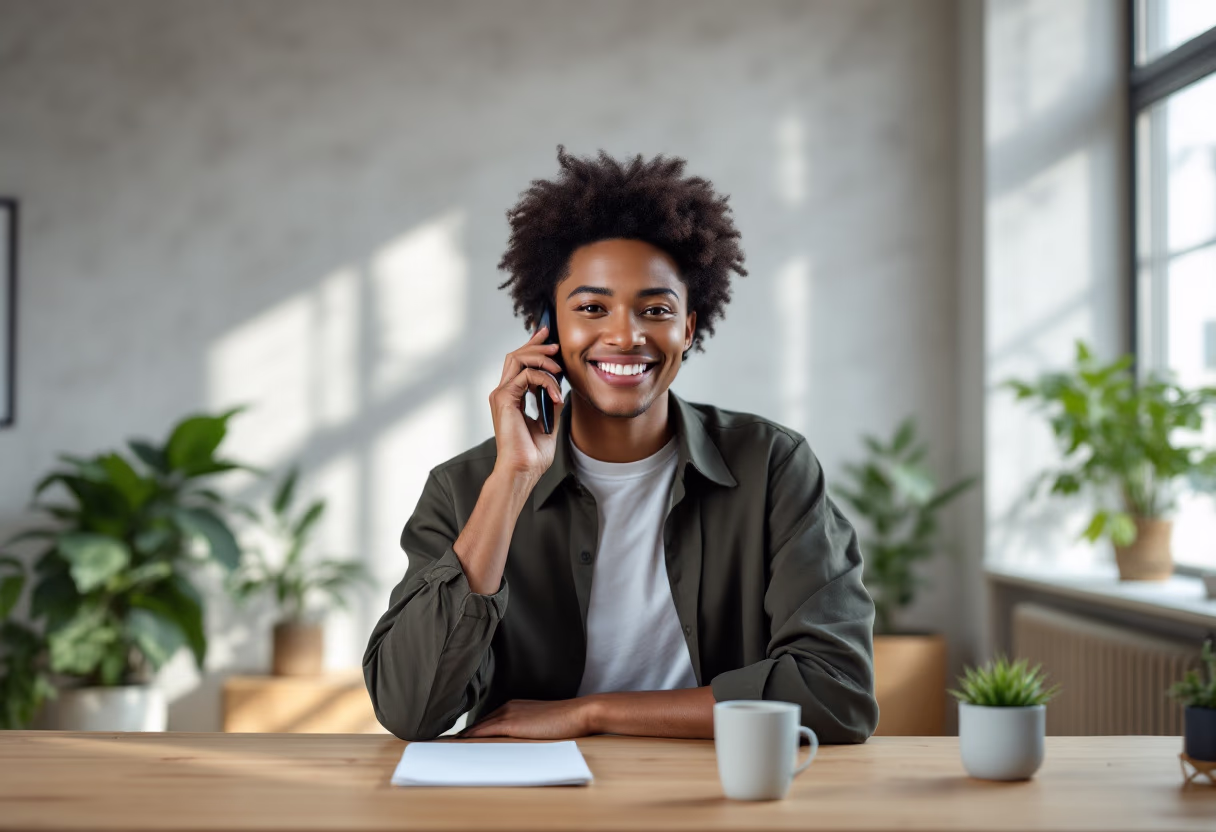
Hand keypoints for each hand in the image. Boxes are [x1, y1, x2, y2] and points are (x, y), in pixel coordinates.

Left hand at [457, 697, 596, 739]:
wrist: (578, 713)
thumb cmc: (565, 720)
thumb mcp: (541, 723)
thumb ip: (526, 728)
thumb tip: (516, 740)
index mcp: (513, 706)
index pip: (486, 721)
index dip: (471, 731)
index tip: (458, 740)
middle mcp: (507, 707)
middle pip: (478, 723)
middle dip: (462, 734)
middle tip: (444, 744)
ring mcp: (508, 714)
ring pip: (477, 727)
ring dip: (462, 737)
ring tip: (446, 746)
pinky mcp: (510, 723)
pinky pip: (483, 732)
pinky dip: (469, 738)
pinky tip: (459, 744)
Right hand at [490, 327, 564, 482]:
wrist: (523, 470)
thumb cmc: (532, 455)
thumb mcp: (548, 422)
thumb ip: (550, 403)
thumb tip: (560, 387)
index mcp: (511, 398)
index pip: (519, 365)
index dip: (532, 347)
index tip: (548, 337)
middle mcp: (503, 393)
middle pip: (516, 355)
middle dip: (537, 344)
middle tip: (555, 343)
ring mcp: (501, 394)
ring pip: (518, 359)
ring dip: (541, 358)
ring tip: (559, 369)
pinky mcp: (504, 398)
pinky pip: (527, 375)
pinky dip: (545, 380)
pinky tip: (555, 394)